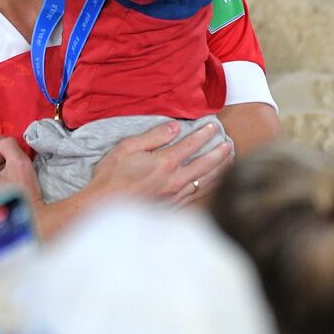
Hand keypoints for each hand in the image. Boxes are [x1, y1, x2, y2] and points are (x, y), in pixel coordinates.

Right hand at [91, 120, 233, 206]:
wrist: (103, 208)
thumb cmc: (112, 176)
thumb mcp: (128, 148)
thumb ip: (154, 136)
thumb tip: (175, 127)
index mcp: (165, 163)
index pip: (192, 144)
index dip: (204, 133)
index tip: (213, 126)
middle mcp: (175, 180)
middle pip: (206, 164)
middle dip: (220, 152)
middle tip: (229, 144)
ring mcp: (176, 196)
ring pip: (206, 181)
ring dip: (221, 169)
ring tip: (230, 160)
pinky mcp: (173, 208)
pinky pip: (198, 196)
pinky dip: (210, 187)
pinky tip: (214, 182)